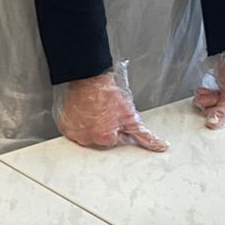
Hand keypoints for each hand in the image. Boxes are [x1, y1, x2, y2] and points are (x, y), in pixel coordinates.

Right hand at [52, 67, 166, 152]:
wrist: (88, 78)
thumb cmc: (107, 94)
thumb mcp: (131, 115)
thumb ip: (143, 135)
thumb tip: (160, 147)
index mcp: (104, 138)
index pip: (114, 140)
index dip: (116, 127)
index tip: (113, 116)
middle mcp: (86, 139)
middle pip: (99, 139)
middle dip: (102, 128)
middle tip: (103, 112)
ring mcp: (73, 132)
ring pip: (85, 134)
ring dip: (89, 126)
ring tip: (92, 110)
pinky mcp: (64, 125)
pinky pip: (72, 128)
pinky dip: (77, 122)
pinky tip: (82, 111)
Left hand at [194, 52, 224, 129]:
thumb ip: (223, 113)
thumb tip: (214, 124)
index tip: (213, 118)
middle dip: (215, 107)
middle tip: (205, 105)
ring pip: (223, 104)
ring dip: (209, 101)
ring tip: (202, 98)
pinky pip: (220, 96)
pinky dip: (210, 94)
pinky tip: (203, 93)